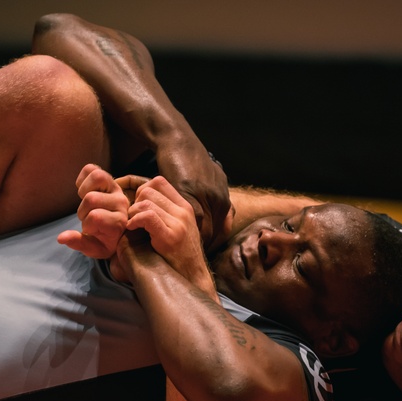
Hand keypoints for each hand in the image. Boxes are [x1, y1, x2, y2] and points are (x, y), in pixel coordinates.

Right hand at [58, 164, 130, 258]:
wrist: (117, 231)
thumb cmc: (103, 241)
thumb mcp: (93, 248)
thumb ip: (78, 243)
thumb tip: (60, 237)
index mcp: (119, 222)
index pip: (95, 216)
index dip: (86, 224)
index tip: (90, 230)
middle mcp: (121, 203)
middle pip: (91, 198)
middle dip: (83, 210)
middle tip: (87, 218)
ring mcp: (116, 189)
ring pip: (97, 176)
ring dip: (84, 190)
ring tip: (86, 203)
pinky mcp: (109, 180)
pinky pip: (92, 169)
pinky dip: (83, 178)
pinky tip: (84, 191)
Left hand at [120, 176, 213, 293]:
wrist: (193, 278)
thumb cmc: (179, 257)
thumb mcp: (178, 229)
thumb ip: (165, 213)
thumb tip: (142, 201)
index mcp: (184, 207)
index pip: (159, 182)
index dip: (142, 191)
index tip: (136, 208)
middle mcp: (183, 212)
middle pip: (149, 189)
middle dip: (134, 202)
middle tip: (131, 219)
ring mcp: (179, 223)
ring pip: (146, 201)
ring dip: (132, 213)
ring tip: (131, 226)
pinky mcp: (171, 237)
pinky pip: (147, 216)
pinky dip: (135, 220)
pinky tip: (132, 229)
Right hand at [154, 135, 232, 250]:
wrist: (178, 142)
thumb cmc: (193, 161)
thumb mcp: (215, 178)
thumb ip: (222, 198)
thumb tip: (230, 216)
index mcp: (224, 199)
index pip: (222, 231)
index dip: (211, 243)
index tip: (201, 252)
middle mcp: (217, 199)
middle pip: (214, 233)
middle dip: (204, 246)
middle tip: (190, 257)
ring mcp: (203, 196)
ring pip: (202, 229)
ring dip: (193, 242)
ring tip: (181, 252)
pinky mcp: (186, 192)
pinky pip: (189, 218)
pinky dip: (181, 228)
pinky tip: (171, 234)